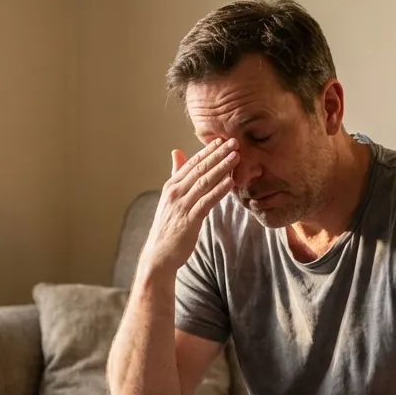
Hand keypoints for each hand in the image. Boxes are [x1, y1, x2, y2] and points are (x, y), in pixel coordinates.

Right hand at [140, 138, 238, 275]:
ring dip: (221, 168)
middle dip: (218, 154)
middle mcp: (175, 192)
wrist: (159, 254)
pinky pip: (206, 202)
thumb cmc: (168, 226)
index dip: (208, 151)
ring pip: (204, 182)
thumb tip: (177, 152)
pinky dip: (219, 190)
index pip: (192, 163)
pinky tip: (230, 182)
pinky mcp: (189, 220)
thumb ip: (176, 175)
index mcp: (171, 186)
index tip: (222, 140)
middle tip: (234, 142)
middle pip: (200, 169)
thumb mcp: (170, 197)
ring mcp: (181, 206)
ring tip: (236, 157)